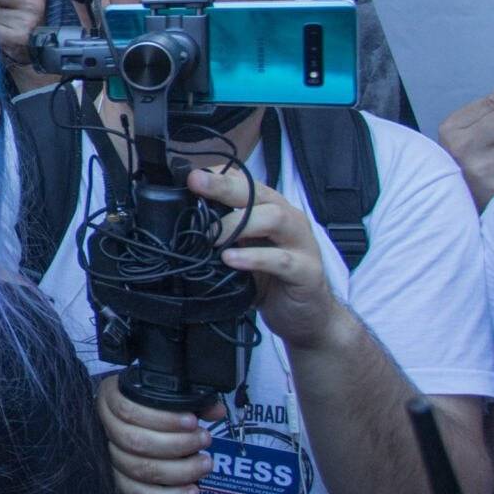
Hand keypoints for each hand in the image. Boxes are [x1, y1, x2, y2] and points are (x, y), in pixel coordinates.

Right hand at [96, 371, 215, 493]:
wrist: (126, 428)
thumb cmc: (146, 409)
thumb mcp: (162, 396)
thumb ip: (190, 401)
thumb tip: (215, 410)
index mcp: (110, 400)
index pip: (129, 411)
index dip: (163, 419)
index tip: (192, 422)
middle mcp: (104, 428)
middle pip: (136, 442)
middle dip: (177, 444)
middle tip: (203, 440)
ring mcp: (108, 457)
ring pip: (139, 469)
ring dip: (178, 470)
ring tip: (203, 464)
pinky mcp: (117, 482)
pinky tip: (190, 491)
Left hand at [191, 164, 341, 346]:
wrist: (307, 317)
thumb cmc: (272, 280)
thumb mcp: (244, 252)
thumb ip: (225, 235)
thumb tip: (186, 222)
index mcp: (273, 211)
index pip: (247, 182)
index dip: (220, 176)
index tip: (192, 176)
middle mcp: (290, 220)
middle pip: (259, 194)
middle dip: (224, 186)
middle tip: (196, 184)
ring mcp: (302, 244)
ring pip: (275, 218)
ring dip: (239, 223)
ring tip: (212, 237)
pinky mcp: (307, 272)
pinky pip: (282, 260)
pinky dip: (254, 258)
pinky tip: (231, 260)